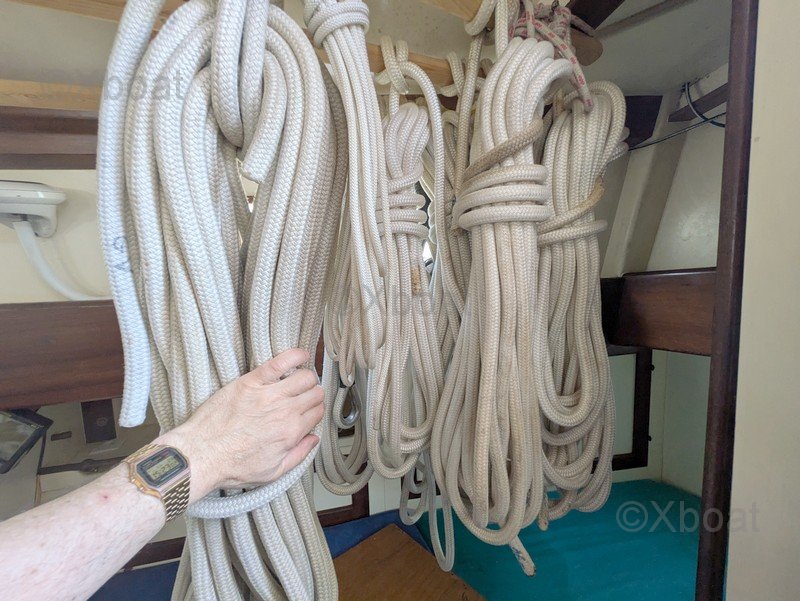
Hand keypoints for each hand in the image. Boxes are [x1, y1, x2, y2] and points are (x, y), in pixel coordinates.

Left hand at [156, 349, 323, 502]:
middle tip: (303, 398)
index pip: (318, 412)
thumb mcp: (272, 472)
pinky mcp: (250, 382)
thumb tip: (313, 440)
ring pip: (304, 377)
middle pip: (315, 393)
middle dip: (313, 395)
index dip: (315, 411)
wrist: (201, 454)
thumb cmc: (231, 465)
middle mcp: (284, 411)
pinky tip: (300, 356)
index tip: (308, 412)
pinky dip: (295, 356)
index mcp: (291, 433)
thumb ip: (299, 455)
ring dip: (306, 378)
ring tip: (298, 381)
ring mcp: (268, 394)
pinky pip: (280, 362)